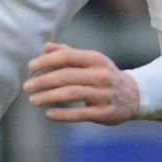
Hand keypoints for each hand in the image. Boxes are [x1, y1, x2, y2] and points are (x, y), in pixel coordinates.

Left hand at [23, 42, 139, 124]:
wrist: (134, 95)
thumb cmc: (104, 75)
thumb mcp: (91, 61)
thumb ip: (68, 53)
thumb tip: (46, 47)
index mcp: (96, 59)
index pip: (67, 56)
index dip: (47, 61)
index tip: (30, 67)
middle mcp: (101, 75)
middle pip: (67, 76)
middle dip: (43, 81)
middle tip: (27, 86)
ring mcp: (105, 94)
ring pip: (72, 94)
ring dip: (49, 97)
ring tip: (33, 100)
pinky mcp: (106, 112)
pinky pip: (81, 114)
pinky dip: (63, 114)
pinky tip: (48, 114)